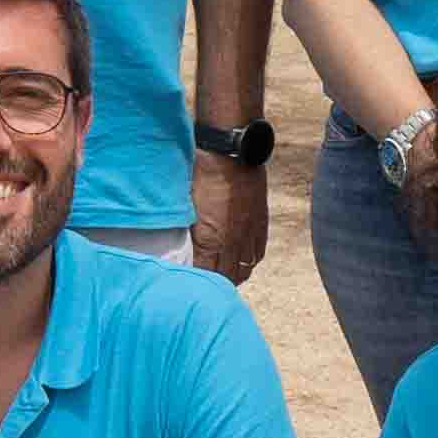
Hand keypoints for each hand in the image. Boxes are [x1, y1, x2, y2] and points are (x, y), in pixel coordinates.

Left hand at [186, 156, 267, 282]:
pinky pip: (257, 255)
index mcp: (209, 239)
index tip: (189, 283)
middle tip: (205, 285)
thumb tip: (177, 245)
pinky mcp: (260, 225)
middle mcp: (232, 242)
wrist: (230, 153)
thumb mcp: (185, 205)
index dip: (197, 282)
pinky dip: (248, 262)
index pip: (204, 275)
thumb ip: (184, 230)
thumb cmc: (201, 174)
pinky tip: (239, 261)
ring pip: (244, 269)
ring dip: (233, 276)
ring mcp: (248, 234)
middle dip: (215, 284)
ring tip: (223, 276)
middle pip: (226, 277)